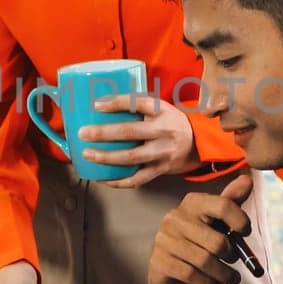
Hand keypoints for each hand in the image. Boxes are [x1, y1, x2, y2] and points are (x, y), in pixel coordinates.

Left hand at [76, 94, 200, 188]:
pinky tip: (103, 178)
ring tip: (88, 155)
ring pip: (132, 157)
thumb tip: (101, 102)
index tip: (97, 105)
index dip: (117, 103)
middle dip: (104, 133)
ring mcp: (162, 153)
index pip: (139, 103)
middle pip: (131, 132)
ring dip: (107, 158)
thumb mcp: (161, 107)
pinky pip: (137, 179)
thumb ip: (138, 105)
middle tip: (83, 133)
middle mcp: (163, 131)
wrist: (198, 144)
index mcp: (162, 111)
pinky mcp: (160, 170)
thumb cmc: (171, 122)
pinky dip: (118, 181)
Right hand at [147, 173, 253, 283]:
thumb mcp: (215, 220)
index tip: (245, 232)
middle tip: (234, 262)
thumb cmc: (198, 241)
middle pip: (217, 241)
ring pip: (205, 261)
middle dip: (232, 256)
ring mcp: (165, 240)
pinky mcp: (160, 261)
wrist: (168, 269)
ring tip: (231, 278)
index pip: (222, 205)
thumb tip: (248, 180)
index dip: (240, 220)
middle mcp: (175, 218)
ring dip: (224, 275)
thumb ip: (231, 202)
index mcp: (192, 203)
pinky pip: (192, 276)